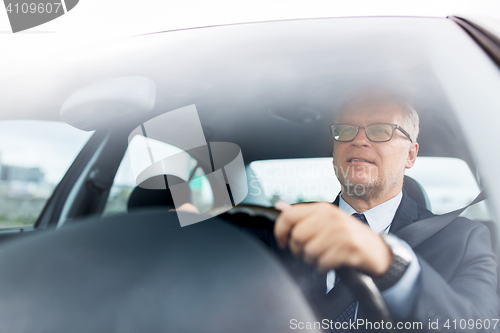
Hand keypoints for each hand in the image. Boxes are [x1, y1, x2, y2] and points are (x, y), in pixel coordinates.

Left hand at [273, 201, 390, 275]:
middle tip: (309, 253)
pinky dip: (324, 267)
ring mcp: (341, 231)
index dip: (280, 232)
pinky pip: (323, 262)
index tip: (282, 243)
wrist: (378, 251)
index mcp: (322, 209)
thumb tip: (280, 206)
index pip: (289, 215)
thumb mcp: (326, 222)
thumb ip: (303, 216)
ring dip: (313, 260)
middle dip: (298, 251)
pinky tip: (331, 263)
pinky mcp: (350, 247)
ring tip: (323, 258)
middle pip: (297, 236)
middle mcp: (331, 216)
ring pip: (309, 251)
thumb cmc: (347, 238)